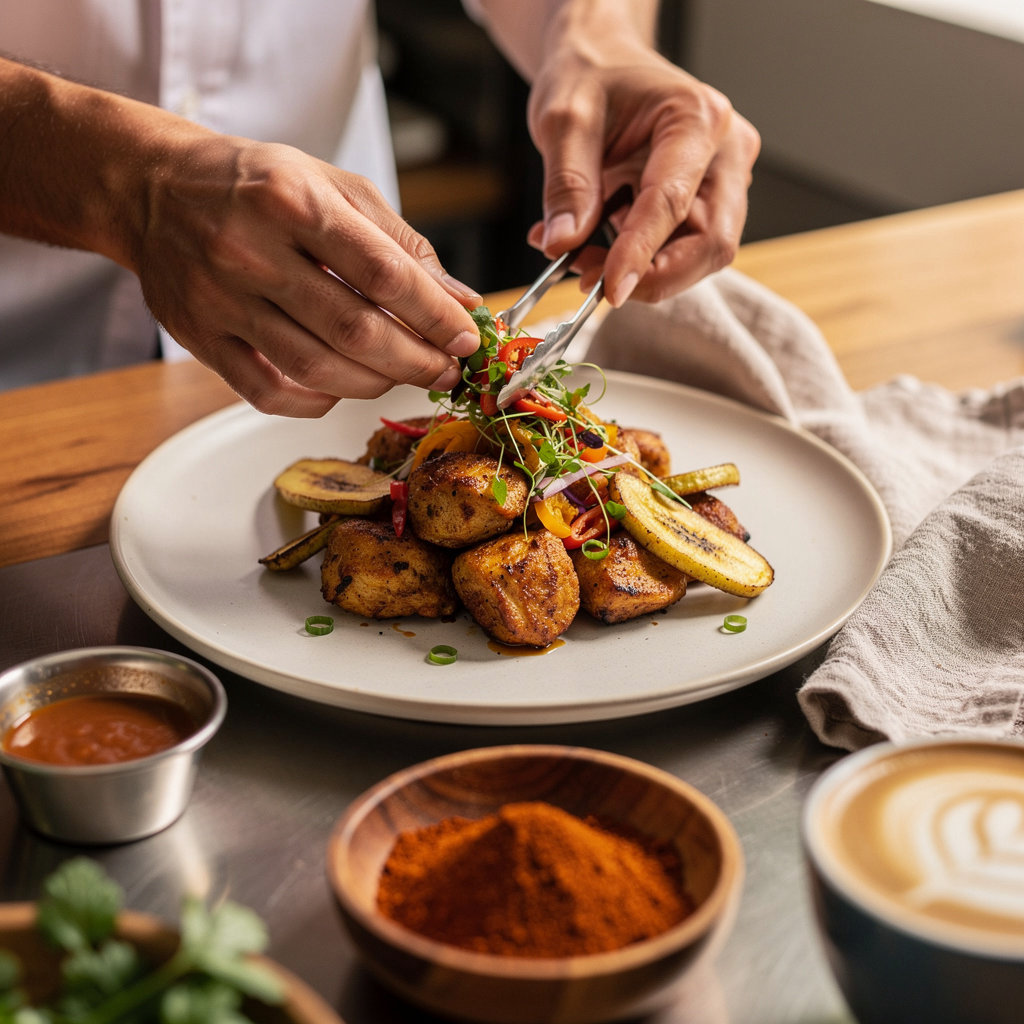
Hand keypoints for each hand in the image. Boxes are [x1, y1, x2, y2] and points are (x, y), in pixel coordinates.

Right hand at [133, 134, 481, 416]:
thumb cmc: (257, 184)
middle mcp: (249, 250)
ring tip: (403, 375)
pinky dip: (317, 401)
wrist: (153, 188)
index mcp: (292, 199)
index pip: (384, 274)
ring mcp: (219, 300)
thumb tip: (459, 300)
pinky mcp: (200, 338)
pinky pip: (268, 393)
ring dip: (375, 383)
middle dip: (415, 360)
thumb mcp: (333, 185)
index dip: (436, 316)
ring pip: (316, 367)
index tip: (466, 338)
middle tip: (445, 369)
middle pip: (354, 330)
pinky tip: (342, 387)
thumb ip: (400, 242)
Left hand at [525, 39, 759, 306]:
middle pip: (710, 243)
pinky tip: (591, 249)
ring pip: (699, 255)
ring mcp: (722, 182)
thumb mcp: (563, 119)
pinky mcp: (707, 204)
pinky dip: (636, 263)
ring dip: (641, 273)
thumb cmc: (591, 77)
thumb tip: (562, 244)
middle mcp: (724, 153)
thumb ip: (566, 183)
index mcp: (697, 118)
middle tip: (587, 281)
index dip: (640, 254)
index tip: (608, 290)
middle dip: (652, 276)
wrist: (603, 62)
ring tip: (578, 257)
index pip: (672, 202)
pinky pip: (681, 251)